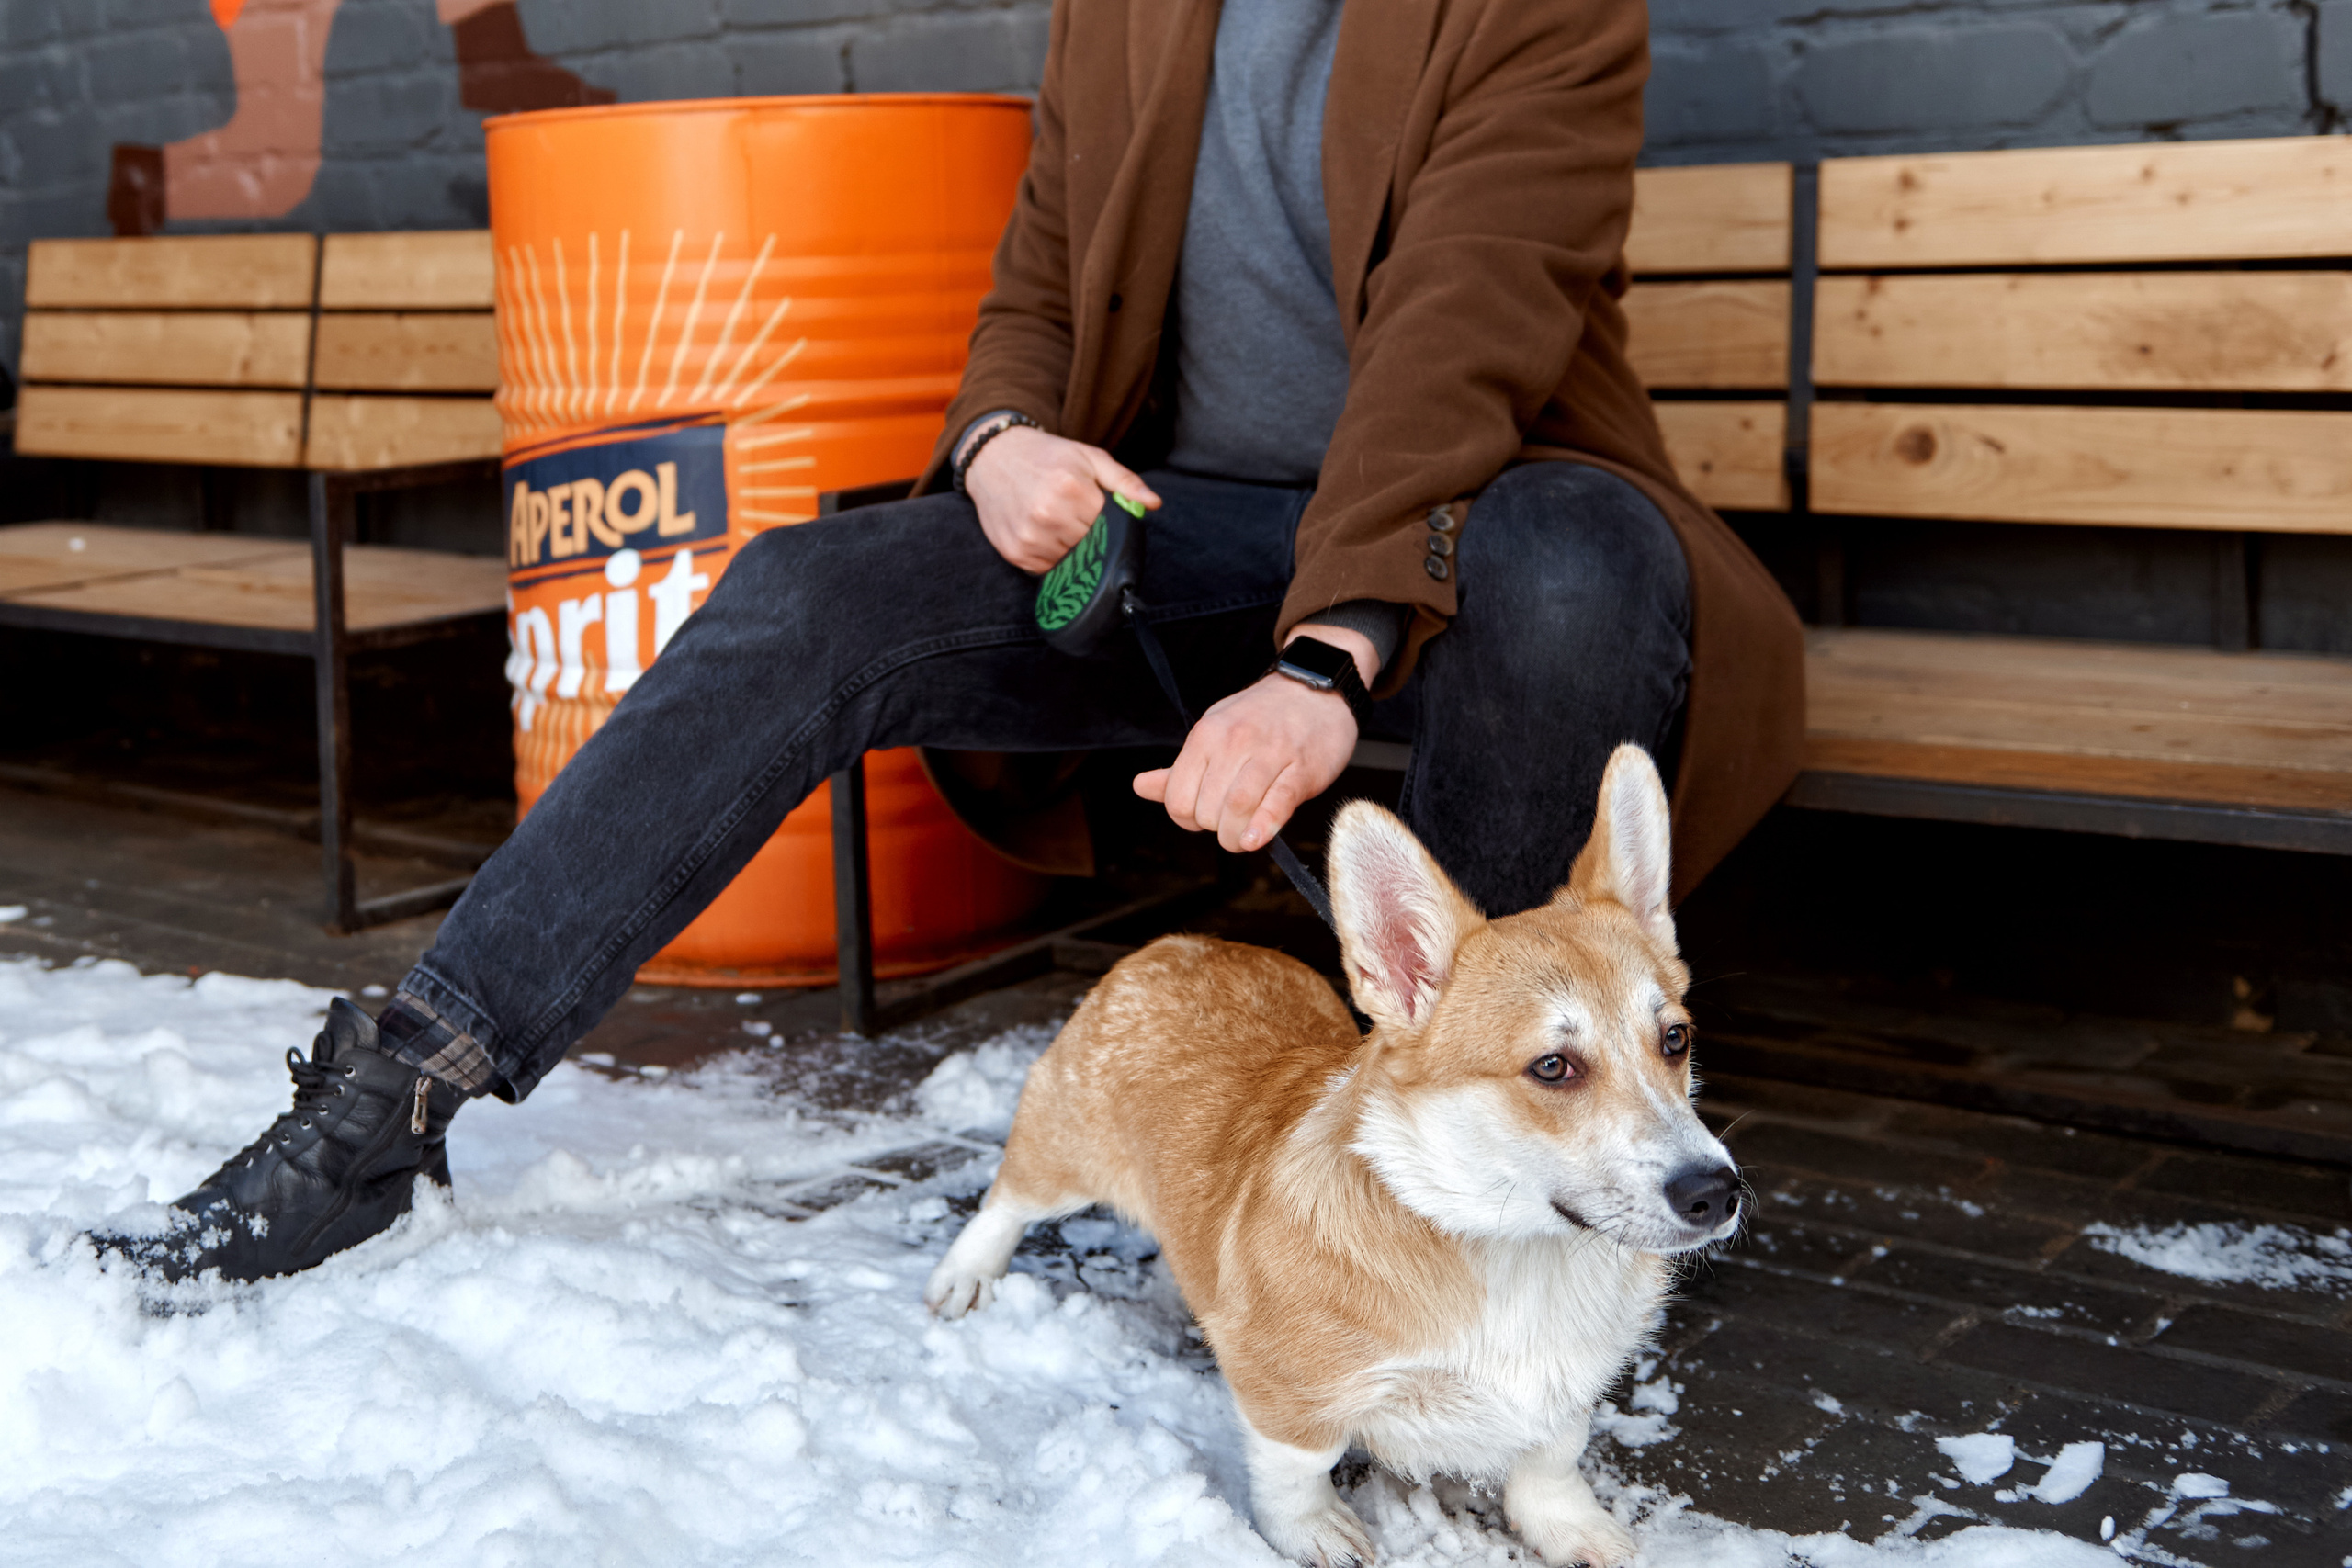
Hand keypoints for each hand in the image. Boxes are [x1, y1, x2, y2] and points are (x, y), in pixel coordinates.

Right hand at [965, 425, 1160, 572]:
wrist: (994, 456)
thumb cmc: (1047, 456)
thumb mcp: (1090, 458)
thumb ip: (1125, 482)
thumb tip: (1154, 503)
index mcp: (1071, 489)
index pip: (1108, 527)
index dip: (1105, 522)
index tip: (1095, 511)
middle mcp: (1047, 515)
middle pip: (1089, 546)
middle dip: (1087, 535)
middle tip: (1073, 513)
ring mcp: (1029, 537)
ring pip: (1069, 562)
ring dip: (1069, 548)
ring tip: (1055, 520)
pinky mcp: (1014, 553)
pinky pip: (1046, 569)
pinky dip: (1049, 556)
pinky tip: (1041, 532)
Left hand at [1133, 626, 1376, 851]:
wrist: (1315, 690)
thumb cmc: (1261, 717)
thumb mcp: (1214, 731)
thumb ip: (1181, 768)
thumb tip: (1140, 786)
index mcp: (1206, 734)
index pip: (1178, 797)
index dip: (1186, 819)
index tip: (1203, 818)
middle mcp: (1234, 741)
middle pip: (1207, 809)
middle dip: (1215, 829)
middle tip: (1230, 824)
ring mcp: (1270, 753)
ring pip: (1236, 808)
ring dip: (1235, 836)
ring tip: (1243, 837)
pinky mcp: (1302, 768)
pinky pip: (1276, 803)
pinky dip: (1263, 827)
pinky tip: (1255, 840)